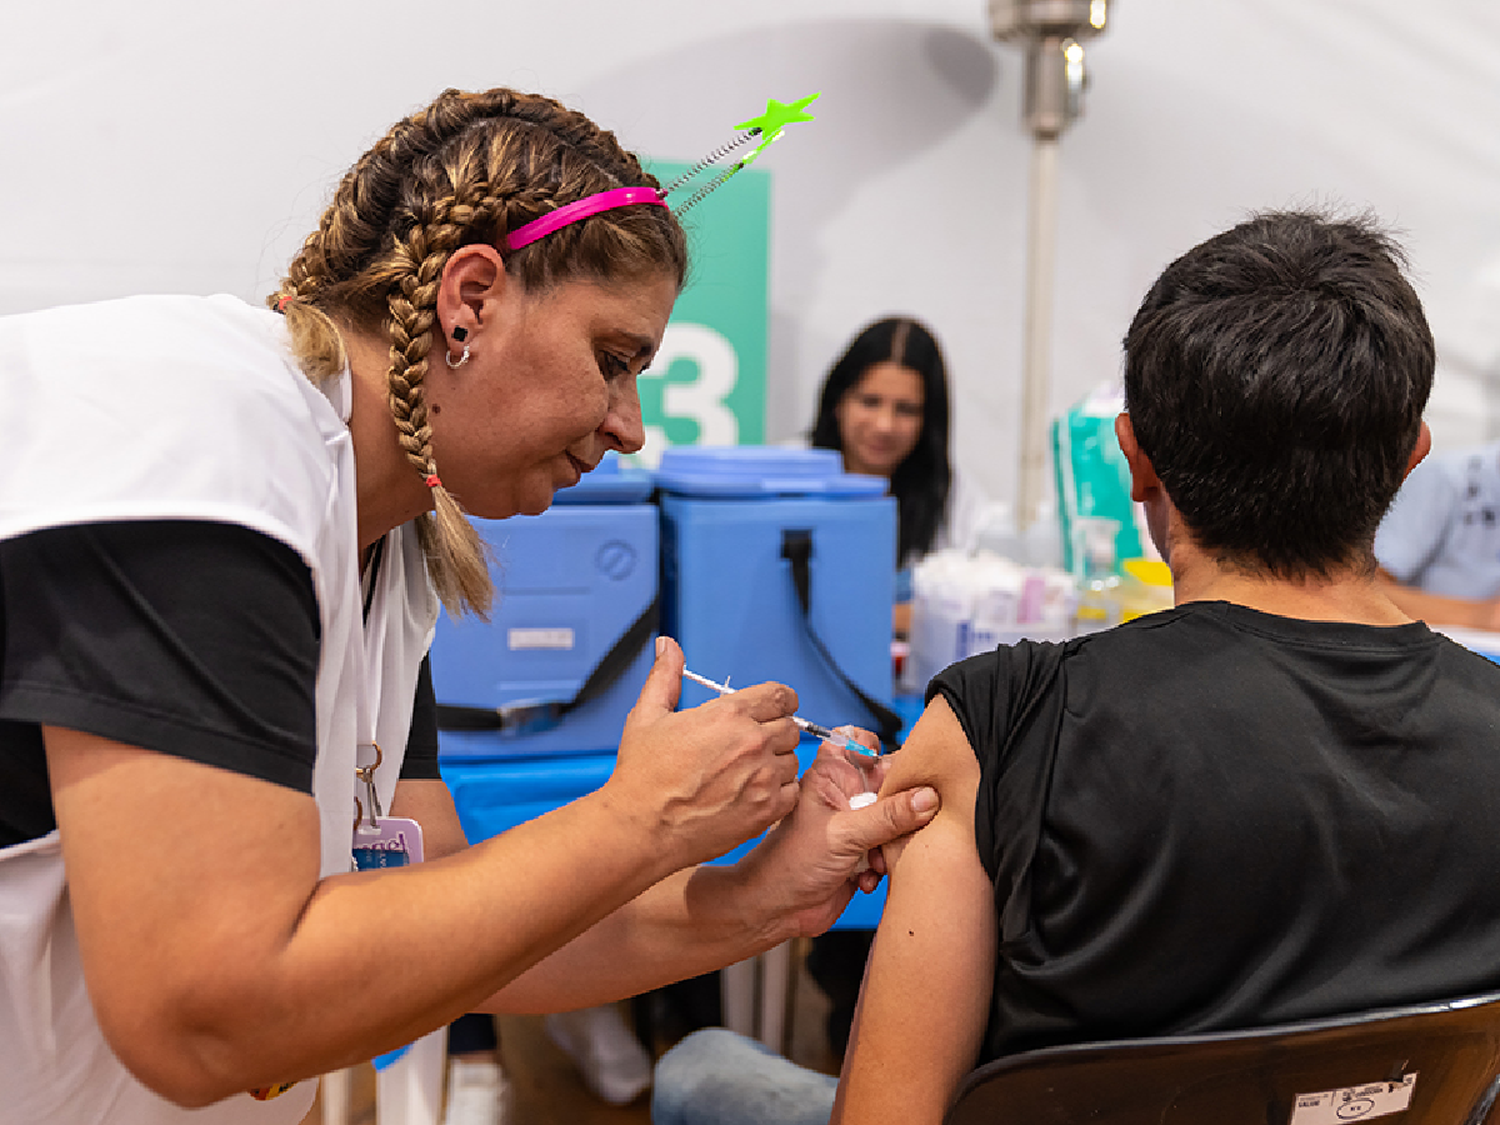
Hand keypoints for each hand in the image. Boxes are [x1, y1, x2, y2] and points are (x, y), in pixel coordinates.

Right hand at [604, 637, 801, 871]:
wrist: (641, 829)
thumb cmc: (642, 776)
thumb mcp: (647, 715)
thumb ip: (665, 676)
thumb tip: (668, 646)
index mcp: (729, 714)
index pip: (781, 695)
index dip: (778, 701)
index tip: (772, 710)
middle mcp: (753, 742)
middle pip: (791, 727)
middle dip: (775, 732)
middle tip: (751, 746)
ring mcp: (763, 778)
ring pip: (792, 761)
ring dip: (776, 763)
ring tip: (746, 773)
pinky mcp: (767, 810)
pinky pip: (792, 793)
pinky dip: (779, 793)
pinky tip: (752, 794)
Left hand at [738, 738, 938, 938]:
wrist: (778, 909)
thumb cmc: (789, 863)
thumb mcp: (843, 834)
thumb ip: (887, 816)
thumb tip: (927, 797)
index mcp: (831, 776)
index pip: (859, 742)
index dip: (877, 750)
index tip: (889, 770)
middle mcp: (847, 795)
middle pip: (890, 781)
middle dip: (902, 804)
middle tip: (902, 821)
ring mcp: (858, 824)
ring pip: (898, 818)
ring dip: (894, 839)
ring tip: (876, 858)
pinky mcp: (866, 851)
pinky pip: (894, 847)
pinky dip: (886, 862)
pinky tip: (866, 876)